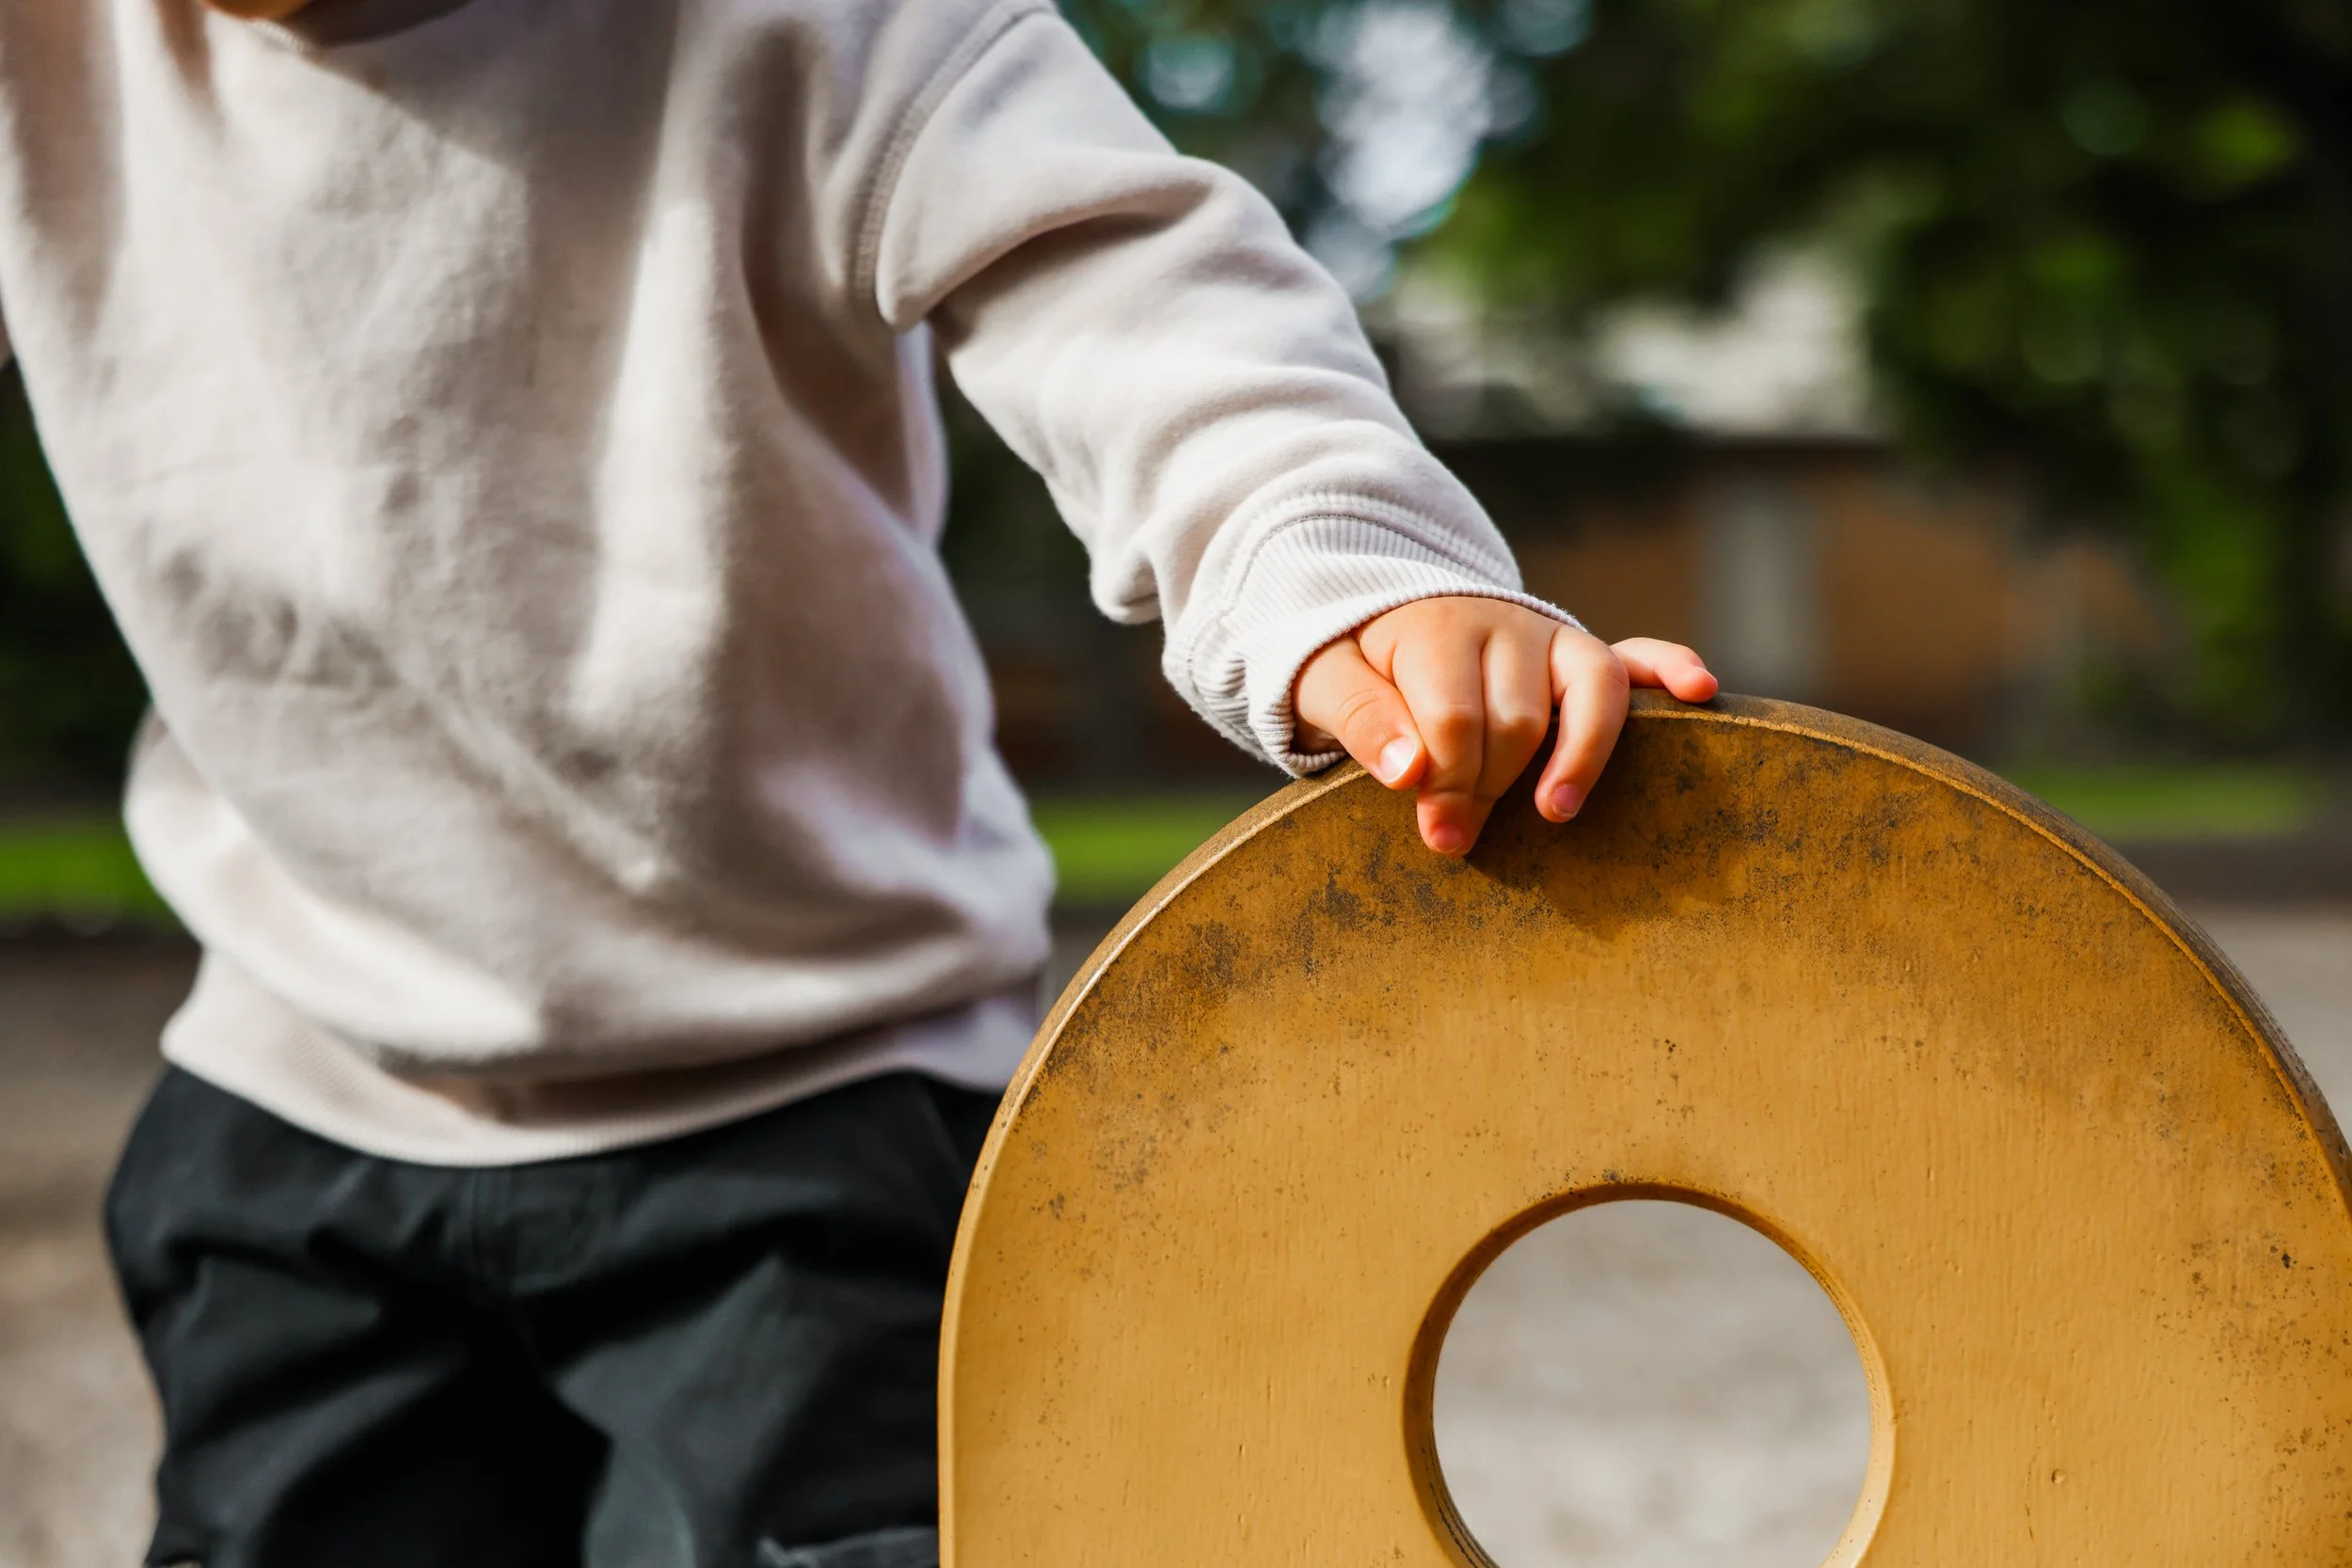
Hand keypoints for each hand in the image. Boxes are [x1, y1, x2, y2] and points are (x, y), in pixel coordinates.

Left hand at [1292, 598, 1716, 855]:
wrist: (1382, 623)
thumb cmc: (1356, 668)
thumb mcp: (1327, 686)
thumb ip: (1362, 722)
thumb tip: (1411, 772)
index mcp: (1435, 630)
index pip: (1456, 718)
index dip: (1446, 783)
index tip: (1433, 832)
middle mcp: (1504, 625)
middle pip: (1520, 718)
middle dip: (1490, 785)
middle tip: (1455, 834)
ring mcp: (1552, 638)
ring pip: (1590, 688)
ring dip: (1580, 755)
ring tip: (1554, 811)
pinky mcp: (1583, 654)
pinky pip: (1636, 656)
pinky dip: (1670, 669)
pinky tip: (1698, 690)